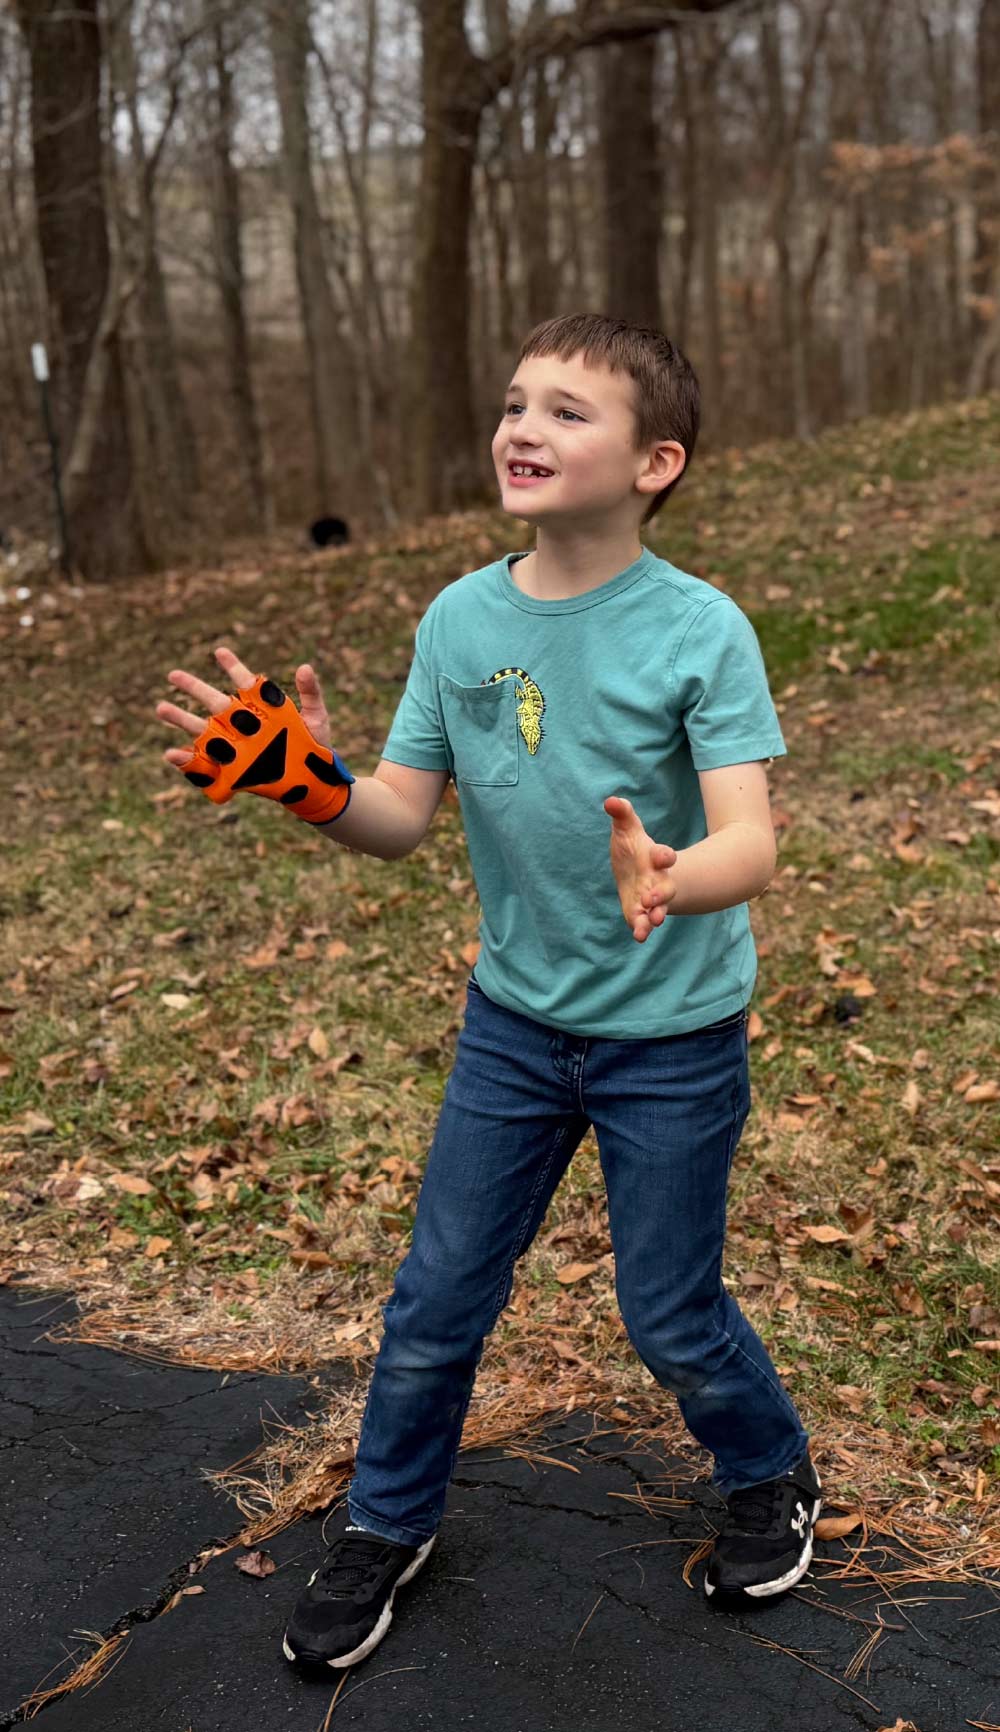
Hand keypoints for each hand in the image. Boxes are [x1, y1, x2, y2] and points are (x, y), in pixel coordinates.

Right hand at [155, 648, 332, 769]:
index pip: (245, 682)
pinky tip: (171, 754)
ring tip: (160, 708)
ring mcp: (234, 745)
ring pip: (202, 729)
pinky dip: (186, 760)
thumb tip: (305, 667)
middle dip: (193, 688)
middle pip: (213, 702)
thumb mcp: (317, 718)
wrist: (313, 780)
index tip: (220, 652)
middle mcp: (242, 723)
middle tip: (173, 674)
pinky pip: (204, 763)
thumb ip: (310, 693)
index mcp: (261, 706)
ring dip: (180, 719)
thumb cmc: (314, 746)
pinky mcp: (230, 768)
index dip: (233, 667)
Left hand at [604, 795, 677, 942]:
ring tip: (652, 924)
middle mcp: (657, 880)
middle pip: (666, 888)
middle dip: (661, 895)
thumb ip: (622, 814)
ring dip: (656, 916)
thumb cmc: (634, 848)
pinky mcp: (640, 912)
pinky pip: (643, 922)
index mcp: (655, 858)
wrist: (638, 872)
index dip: (665, 856)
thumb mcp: (626, 829)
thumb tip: (610, 801)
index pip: (664, 856)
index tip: (664, 856)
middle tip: (651, 900)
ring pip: (658, 909)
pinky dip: (642, 928)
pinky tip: (639, 936)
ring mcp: (650, 898)